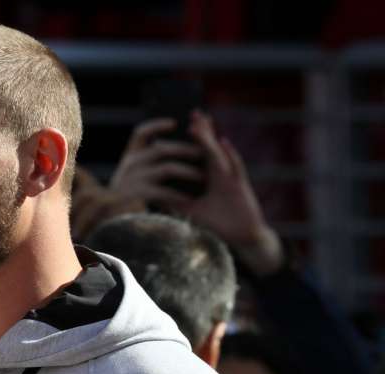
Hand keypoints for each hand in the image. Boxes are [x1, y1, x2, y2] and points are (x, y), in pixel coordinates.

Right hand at [109, 117, 206, 207]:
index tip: (174, 123)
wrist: (110, 224)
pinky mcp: (137, 195)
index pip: (141, 134)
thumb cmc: (125, 202)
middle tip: (204, 153)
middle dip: (186, 150)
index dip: (157, 126)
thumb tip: (164, 147)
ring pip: (167, 168)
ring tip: (203, 177)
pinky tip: (189, 200)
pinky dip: (178, 195)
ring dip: (188, 171)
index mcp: (129, 158)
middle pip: (162, 149)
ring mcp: (132, 179)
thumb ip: (146, 164)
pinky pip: (164, 192)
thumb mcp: (131, 179)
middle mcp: (129, 165)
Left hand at [176, 111, 283, 276]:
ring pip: (219, 154)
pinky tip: (223, 142)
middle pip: (210, 148)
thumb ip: (176, 203)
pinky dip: (230, 155)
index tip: (183, 125)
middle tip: (193, 113)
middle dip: (202, 131)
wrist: (243, 238)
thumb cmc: (220, 225)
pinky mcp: (240, 186)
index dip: (194, 140)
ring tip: (200, 123)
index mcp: (212, 178)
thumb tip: (154, 198)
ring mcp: (232, 178)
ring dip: (209, 139)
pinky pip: (235, 167)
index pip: (201, 154)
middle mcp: (222, 174)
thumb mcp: (192, 212)